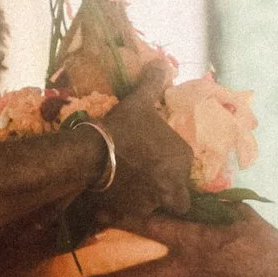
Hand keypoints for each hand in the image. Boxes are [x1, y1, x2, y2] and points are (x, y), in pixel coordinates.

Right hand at [94, 61, 193, 219]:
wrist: (93, 153)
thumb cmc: (123, 126)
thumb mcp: (140, 101)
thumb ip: (153, 83)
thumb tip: (162, 61)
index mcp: (181, 159)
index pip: (184, 166)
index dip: (171, 163)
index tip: (154, 157)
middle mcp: (173, 185)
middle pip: (178, 195)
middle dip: (167, 189)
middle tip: (148, 179)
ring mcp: (152, 202)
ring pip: (156, 206)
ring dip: (146, 199)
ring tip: (128, 188)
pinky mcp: (131, 214)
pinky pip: (131, 215)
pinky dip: (123, 209)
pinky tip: (111, 199)